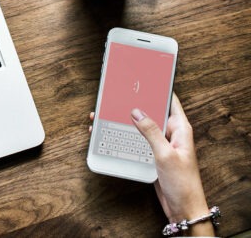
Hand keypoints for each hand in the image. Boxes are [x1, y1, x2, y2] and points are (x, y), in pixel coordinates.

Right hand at [89, 93, 212, 235]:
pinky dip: (124, 136)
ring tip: (105, 114)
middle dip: (133, 104)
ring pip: (140, 126)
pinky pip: (137, 140)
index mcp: (180, 128)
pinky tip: (110, 133)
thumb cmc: (182, 183)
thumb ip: (151, 131)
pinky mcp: (152, 154)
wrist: (183, 208)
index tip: (142, 79)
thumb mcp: (165, 154)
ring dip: (124, 121)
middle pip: (151, 112)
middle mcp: (170, 133)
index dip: (157, 88)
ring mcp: (161, 144)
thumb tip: (137, 112)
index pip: (169, 100)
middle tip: (116, 96)